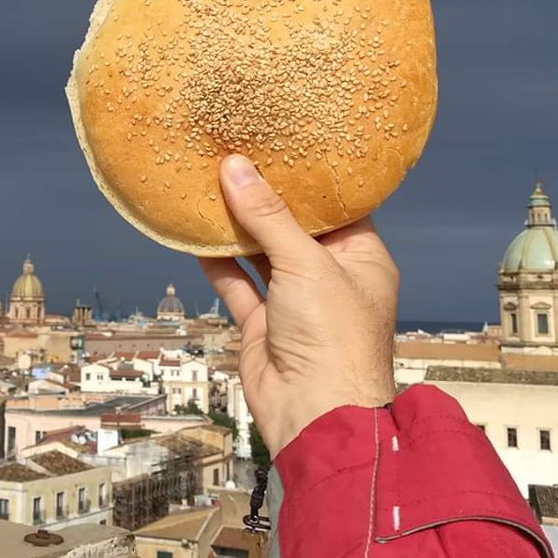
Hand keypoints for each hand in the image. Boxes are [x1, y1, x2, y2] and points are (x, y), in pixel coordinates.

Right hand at [199, 154, 397, 457]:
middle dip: (265, 197)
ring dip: (237, 226)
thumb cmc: (334, 338)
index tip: (281, 143)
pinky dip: (217, 260)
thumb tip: (236, 167)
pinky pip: (236, 283)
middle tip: (238, 153)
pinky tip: (196, 231)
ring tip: (210, 182)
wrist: (315, 414)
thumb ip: (268, 216)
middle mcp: (330, 277)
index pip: (336, 208)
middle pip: (293, 227)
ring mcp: (295, 302)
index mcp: (362, 259)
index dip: (308, 178)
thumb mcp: (306, 264)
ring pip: (261, 253)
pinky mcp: (263, 323)